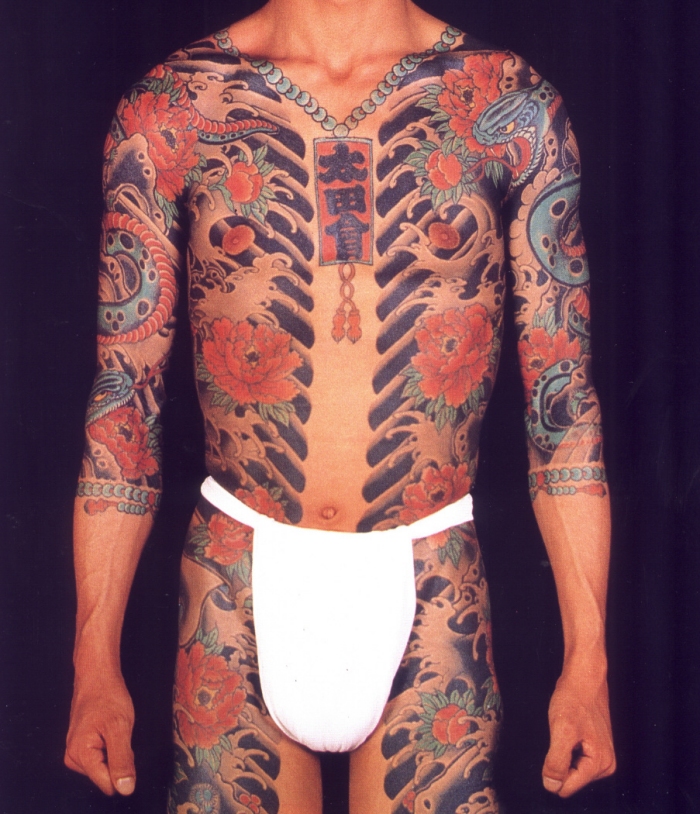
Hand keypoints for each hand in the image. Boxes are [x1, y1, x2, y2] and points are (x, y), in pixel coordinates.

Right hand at [64, 674, 135, 795]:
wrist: (97, 677)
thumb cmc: (108, 697)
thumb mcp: (120, 728)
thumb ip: (122, 760)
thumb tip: (125, 790)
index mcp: (80, 756)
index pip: (107, 784)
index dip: (123, 769)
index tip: (123, 744)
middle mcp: (73, 759)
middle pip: (106, 776)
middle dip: (119, 757)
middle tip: (119, 733)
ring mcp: (76, 753)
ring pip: (105, 766)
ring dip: (115, 751)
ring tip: (113, 729)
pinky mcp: (81, 748)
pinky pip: (102, 757)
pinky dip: (111, 746)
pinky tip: (109, 730)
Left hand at [542, 671, 615, 796]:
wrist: (583, 678)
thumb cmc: (573, 700)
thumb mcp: (561, 730)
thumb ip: (557, 762)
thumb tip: (551, 786)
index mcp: (600, 764)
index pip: (566, 787)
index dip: (552, 770)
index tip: (555, 745)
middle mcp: (606, 765)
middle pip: (569, 780)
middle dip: (559, 760)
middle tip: (561, 735)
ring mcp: (602, 756)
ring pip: (570, 770)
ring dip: (562, 752)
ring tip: (566, 731)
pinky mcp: (596, 748)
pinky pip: (574, 759)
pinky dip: (566, 747)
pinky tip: (569, 731)